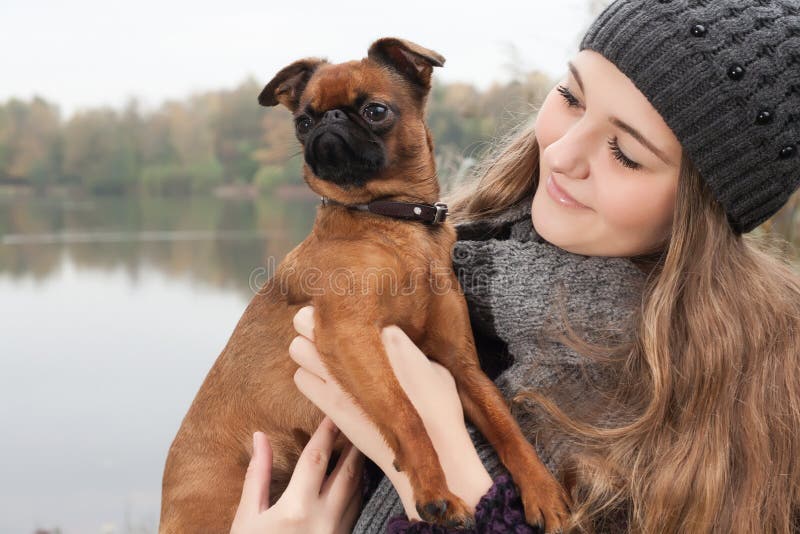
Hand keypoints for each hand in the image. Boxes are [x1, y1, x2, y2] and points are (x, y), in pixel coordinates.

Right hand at [229, 416, 363, 533]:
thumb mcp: (247, 517)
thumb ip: (257, 474)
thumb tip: (259, 437)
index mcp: (297, 508)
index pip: (317, 458)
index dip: (327, 432)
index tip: (333, 413)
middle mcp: (324, 520)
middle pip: (348, 472)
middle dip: (354, 445)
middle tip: (358, 422)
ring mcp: (337, 533)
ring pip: (357, 491)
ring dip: (360, 466)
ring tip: (360, 444)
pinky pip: (356, 510)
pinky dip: (358, 490)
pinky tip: (356, 478)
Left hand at [289, 305, 492, 518]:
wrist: (431, 452)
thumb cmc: (438, 404)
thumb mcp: (431, 363)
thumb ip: (405, 344)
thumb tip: (391, 332)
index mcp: (382, 336)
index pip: (338, 304)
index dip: (336, 300)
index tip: (345, 304)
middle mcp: (354, 354)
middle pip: (305, 321)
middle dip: (311, 319)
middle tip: (327, 324)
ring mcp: (337, 382)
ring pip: (297, 349)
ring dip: (307, 347)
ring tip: (324, 351)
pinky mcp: (330, 407)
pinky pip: (301, 379)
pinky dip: (308, 374)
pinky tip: (326, 377)